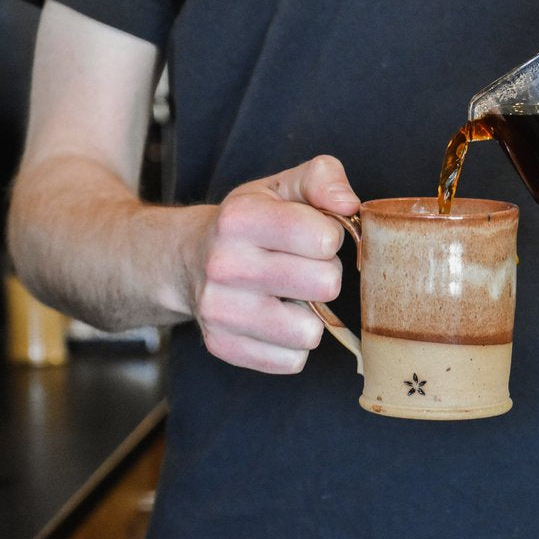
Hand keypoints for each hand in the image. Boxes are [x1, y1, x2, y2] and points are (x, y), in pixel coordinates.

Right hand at [193, 155, 360, 372]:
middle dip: (325, 274)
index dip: (330, 237)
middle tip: (303, 266)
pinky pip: (292, 359)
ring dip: (311, 315)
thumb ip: (324, 178)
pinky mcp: (223, 346)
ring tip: (290, 293)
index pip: (325, 239)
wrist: (189, 258)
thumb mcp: (284, 185)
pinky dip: (292, 343)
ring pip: (310, 331)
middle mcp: (223, 265)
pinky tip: (276, 318)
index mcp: (240, 218)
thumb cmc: (253, 220)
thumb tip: (349, 205)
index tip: (314, 234)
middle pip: (325, 285)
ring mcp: (219, 310)